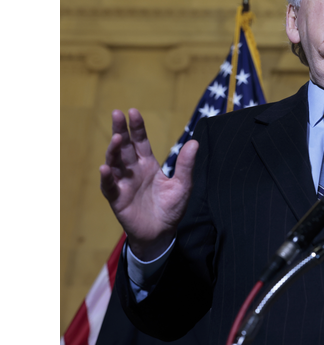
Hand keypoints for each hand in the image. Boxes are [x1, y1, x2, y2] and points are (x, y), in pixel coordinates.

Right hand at [99, 109, 197, 260]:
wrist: (162, 234)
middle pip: (124, 147)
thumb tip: (195, 142)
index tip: (133, 111)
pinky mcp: (117, 199)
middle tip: (117, 113)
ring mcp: (123, 184)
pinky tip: (105, 167)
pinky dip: (106, 177)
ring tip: (117, 139)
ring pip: (114, 163)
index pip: (140, 141)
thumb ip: (185, 165)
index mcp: (148, 164)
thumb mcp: (182, 185)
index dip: (137, 127)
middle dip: (120, 130)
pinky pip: (109, 186)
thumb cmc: (171, 208)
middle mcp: (133, 171)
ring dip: (114, 150)